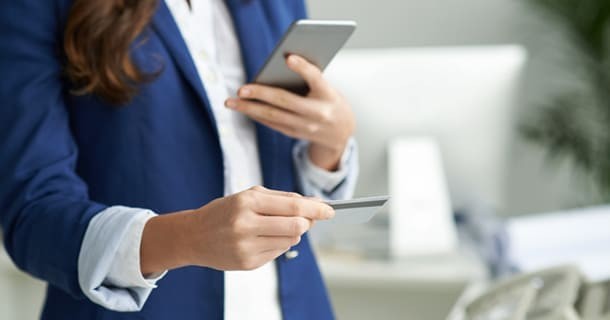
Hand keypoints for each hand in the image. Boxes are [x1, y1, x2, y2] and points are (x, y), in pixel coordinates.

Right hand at [140, 186, 333, 273]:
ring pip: (290, 240)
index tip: (330, 210)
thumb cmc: (225, 212)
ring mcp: (246, 246)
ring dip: (292, 233)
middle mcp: (246, 224)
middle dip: (307, 222)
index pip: (293, 206)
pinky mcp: (247, 263)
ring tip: (275, 227)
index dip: (316, 209)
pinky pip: (278, 253)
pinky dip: (278, 244)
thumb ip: (282, 199)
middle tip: (308, 219)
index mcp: (248, 202)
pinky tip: (263, 239)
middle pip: (296, 226)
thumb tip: (314, 204)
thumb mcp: (249, 196)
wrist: (194, 236)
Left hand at [224, 55, 354, 170]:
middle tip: (241, 89)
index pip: (316, 78)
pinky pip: (273, 124)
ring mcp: (307, 126)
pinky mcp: (296, 134)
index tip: (288, 57)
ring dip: (250, 109)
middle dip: (261, 94)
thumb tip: (275, 68)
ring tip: (231, 102)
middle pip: (285, 101)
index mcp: (328, 94)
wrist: (341, 131)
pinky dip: (257, 115)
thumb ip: (307, 78)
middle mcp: (318, 113)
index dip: (303, 68)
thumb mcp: (326, 87)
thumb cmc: (329, 99)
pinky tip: (244, 108)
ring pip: (274, 116)